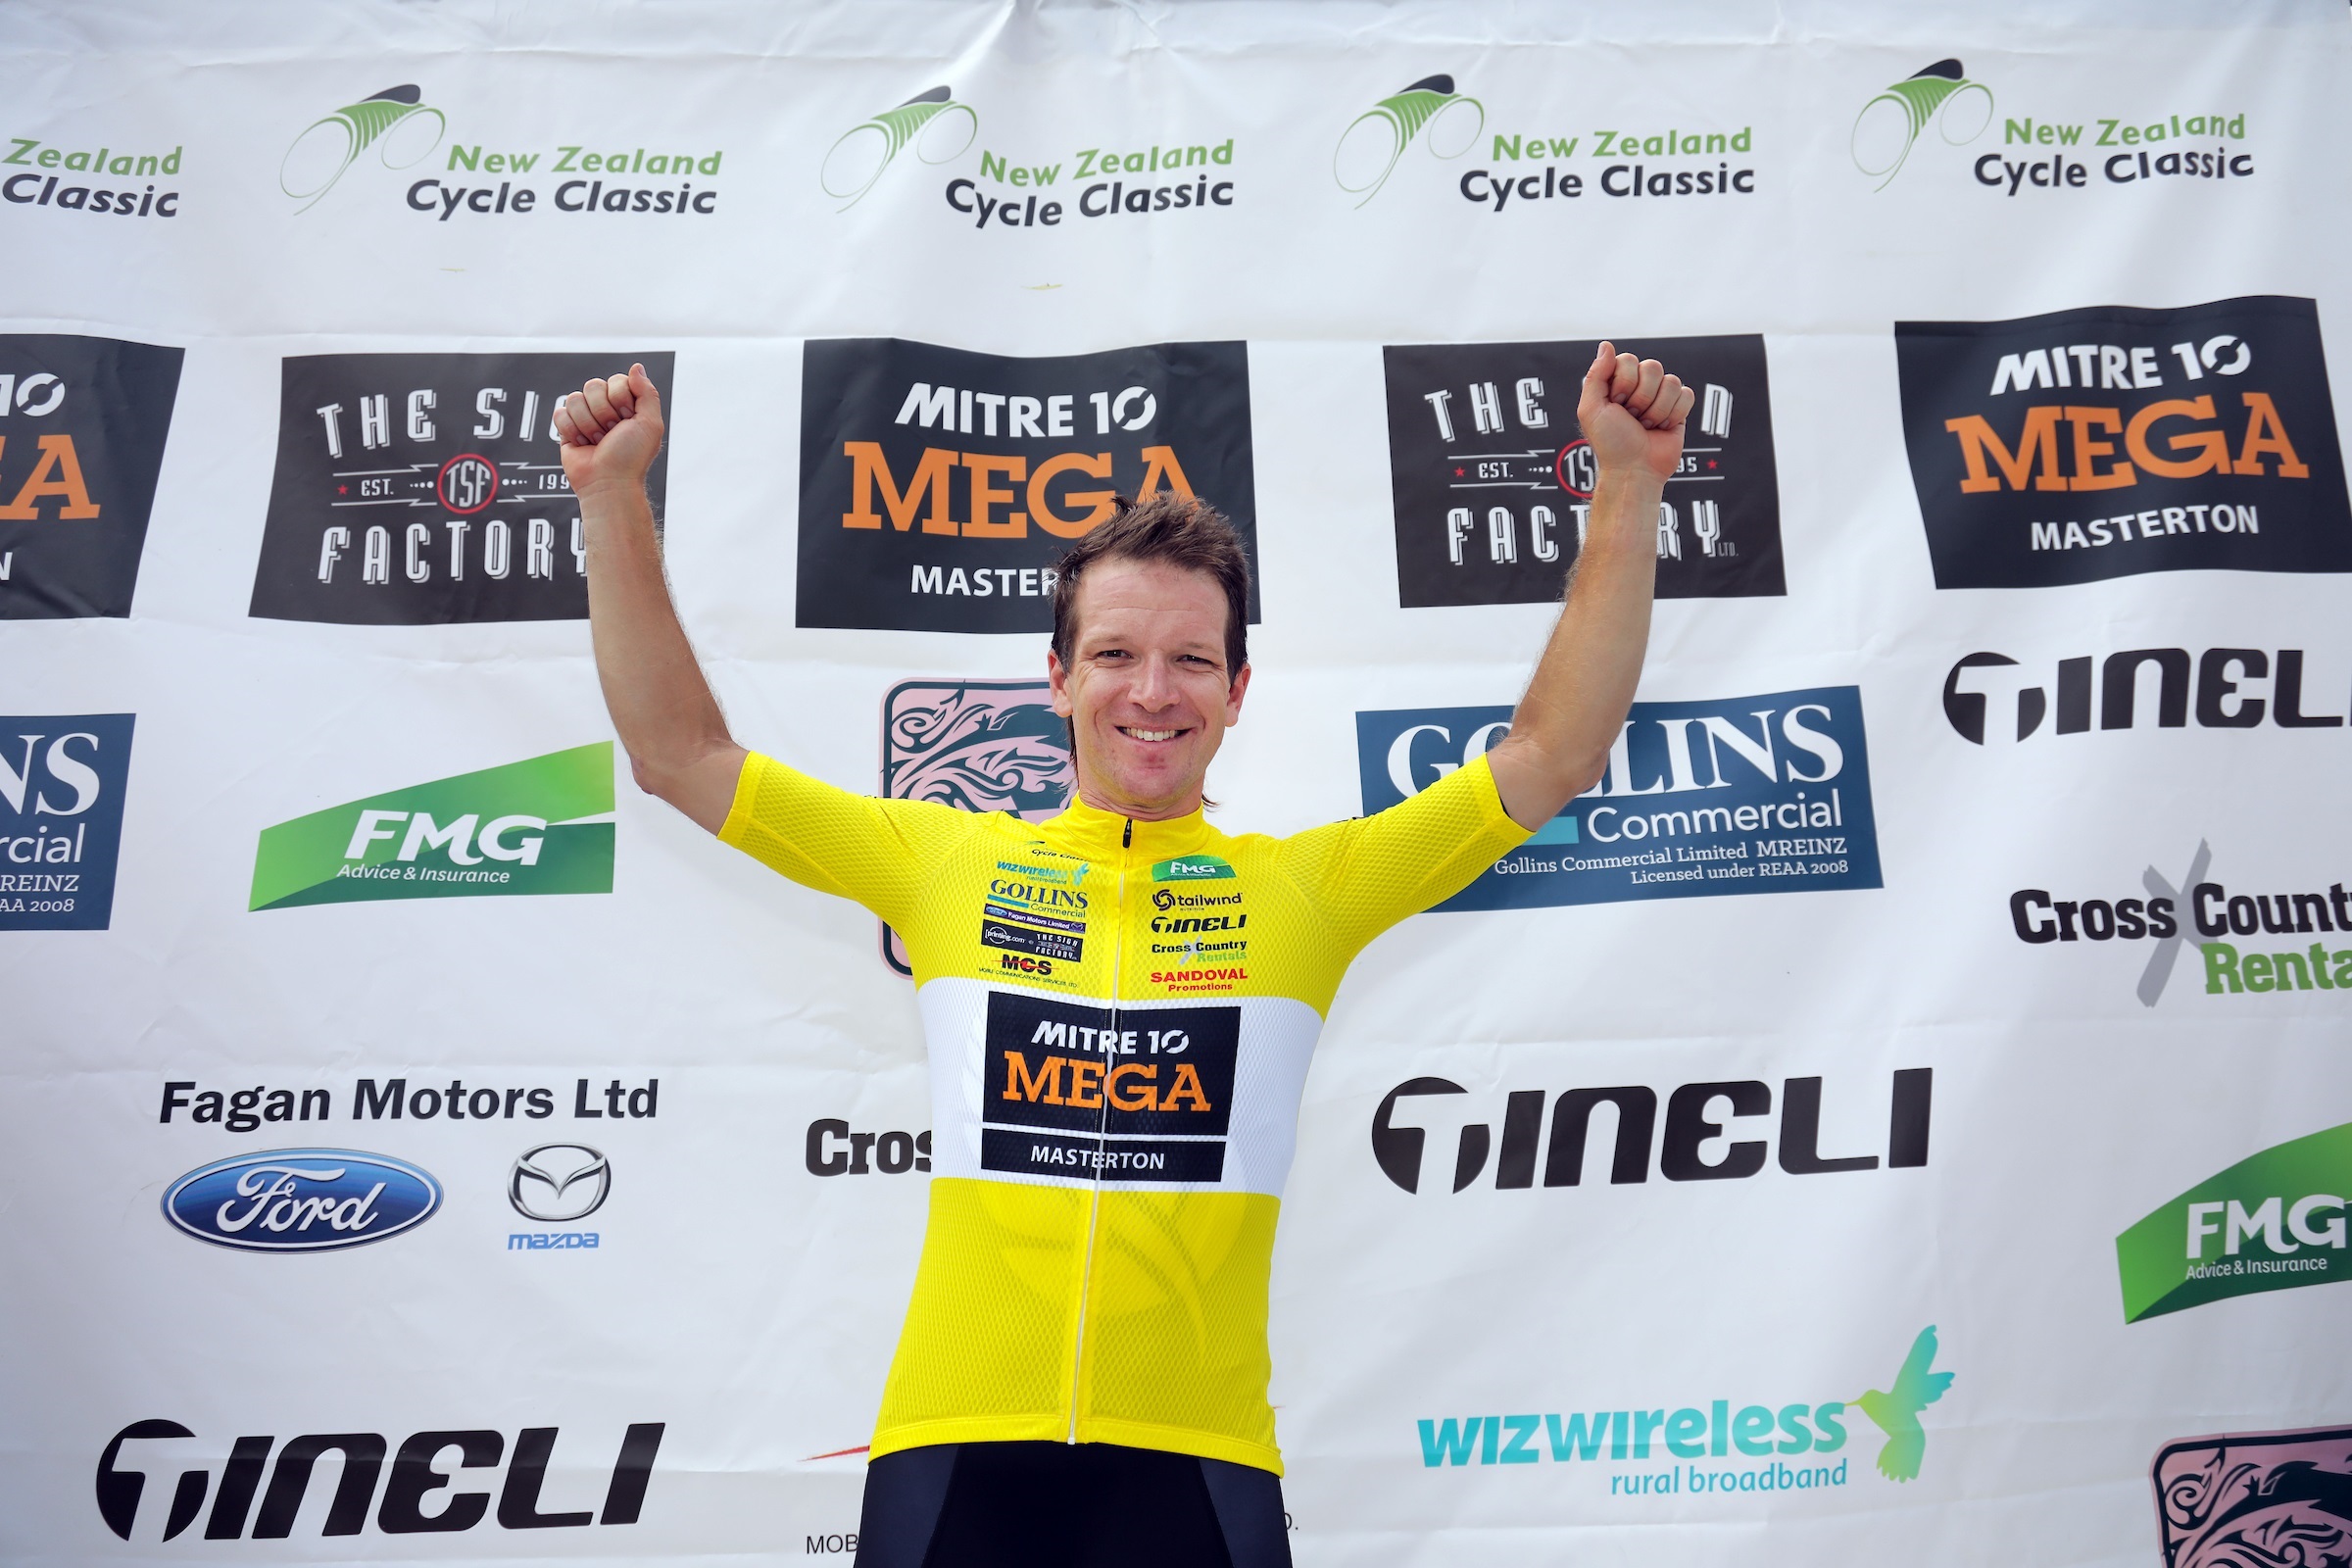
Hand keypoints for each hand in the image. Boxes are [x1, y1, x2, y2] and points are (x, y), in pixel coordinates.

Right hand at [555, 363, 664, 499]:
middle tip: (611, 433)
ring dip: (588, 424)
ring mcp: (585, 416)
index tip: (627, 419)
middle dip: (603, 412)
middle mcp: (606, 408)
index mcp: (627, 404)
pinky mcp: (567, 428)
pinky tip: (582, 443)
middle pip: (593, 385)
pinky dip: (571, 430)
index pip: (616, 380)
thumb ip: (647, 392)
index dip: (620, 399)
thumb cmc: (631, 457)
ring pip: (575, 398)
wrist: (608, 482)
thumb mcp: (650, 424)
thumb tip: (636, 367)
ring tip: (597, 441)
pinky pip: (560, 413)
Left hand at [1576, 341, 1692, 484]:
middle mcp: (1638, 386)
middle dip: (1641, 397)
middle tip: (1632, 417)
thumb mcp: (1591, 409)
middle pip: (1652, 367)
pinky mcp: (1678, 408)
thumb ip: (1596, 375)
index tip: (1616, 404)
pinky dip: (1674, 414)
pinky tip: (1662, 427)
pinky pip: (1686, 394)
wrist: (1634, 469)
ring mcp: (1659, 396)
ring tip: (1646, 425)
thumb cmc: (1610, 443)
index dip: (1624, 382)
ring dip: (1657, 409)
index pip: (1628, 360)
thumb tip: (1607, 345)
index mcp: (1616, 383)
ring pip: (1671, 380)